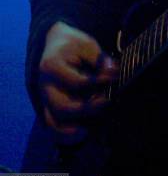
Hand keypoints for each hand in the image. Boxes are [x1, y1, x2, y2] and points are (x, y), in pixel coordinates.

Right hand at [39, 22, 117, 142]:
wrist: (55, 42)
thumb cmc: (73, 44)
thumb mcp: (86, 44)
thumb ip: (99, 58)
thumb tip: (112, 71)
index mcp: (52, 66)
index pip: (76, 82)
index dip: (98, 83)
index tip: (114, 77)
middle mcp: (45, 85)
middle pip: (63, 107)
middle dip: (88, 109)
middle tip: (107, 101)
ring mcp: (45, 98)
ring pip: (55, 121)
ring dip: (74, 127)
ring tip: (93, 125)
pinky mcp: (49, 105)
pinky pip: (53, 125)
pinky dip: (65, 133)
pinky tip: (84, 132)